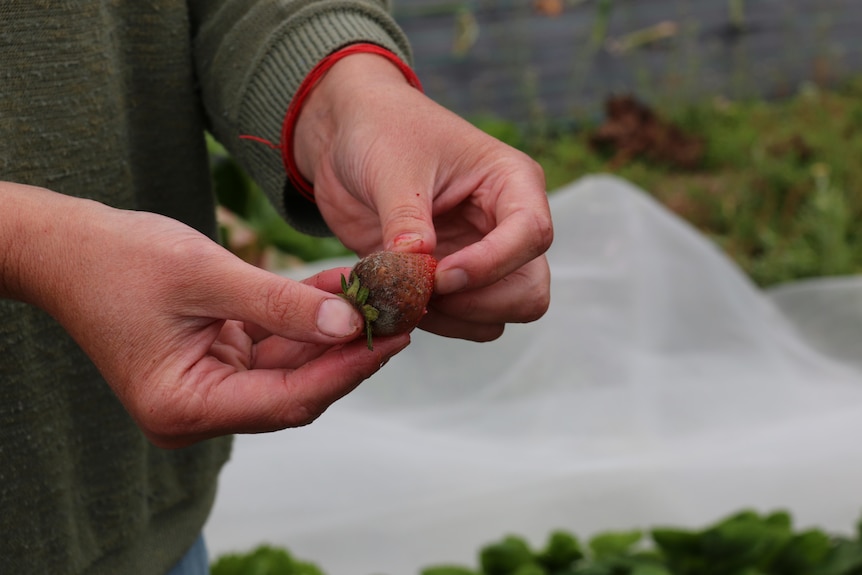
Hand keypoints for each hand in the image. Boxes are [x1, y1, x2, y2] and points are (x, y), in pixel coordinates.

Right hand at [0, 183, 407, 447]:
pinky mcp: (214, 363)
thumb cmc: (121, 259)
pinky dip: (304, 321)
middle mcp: (198, 409)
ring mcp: (207, 388)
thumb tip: (351, 323)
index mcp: (185, 405)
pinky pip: (273, 347)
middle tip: (400, 317)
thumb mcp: (207, 276)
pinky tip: (342, 292)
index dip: (346, 370)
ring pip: (290, 368)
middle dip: (348, 352)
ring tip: (382, 300)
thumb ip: (280, 304)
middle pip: (295, 390)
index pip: (288, 399)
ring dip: (332, 333)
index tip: (394, 338)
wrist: (68, 248)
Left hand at [294, 53, 552, 340]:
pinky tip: (396, 300)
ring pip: (499, 316)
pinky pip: (463, 322)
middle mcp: (506, 225)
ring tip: (402, 295)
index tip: (440, 275)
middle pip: (529, 290)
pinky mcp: (452, 280)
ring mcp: (481, 257)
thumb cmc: (381, 130)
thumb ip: (406, 222)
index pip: (531, 234)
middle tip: (421, 292)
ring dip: (453, 318)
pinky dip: (434, 323)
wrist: (348, 138)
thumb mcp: (391, 168)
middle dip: (477, 302)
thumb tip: (418, 271)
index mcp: (511, 182)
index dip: (491, 264)